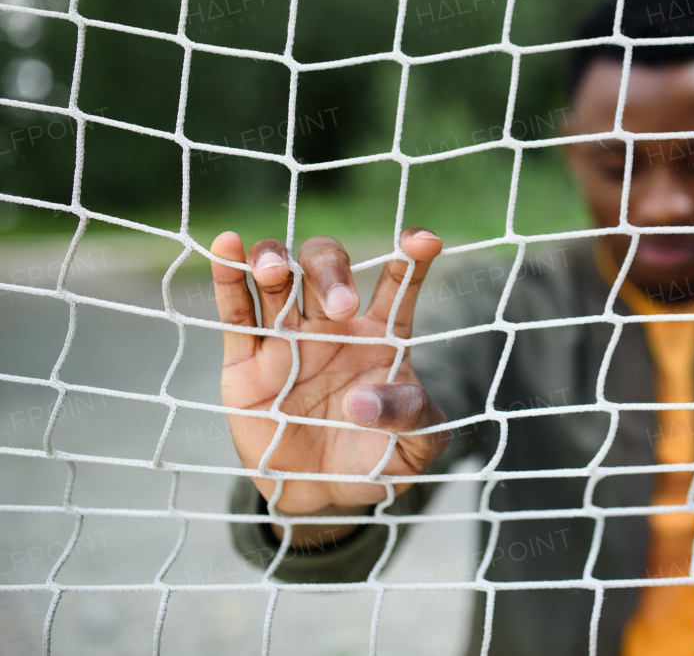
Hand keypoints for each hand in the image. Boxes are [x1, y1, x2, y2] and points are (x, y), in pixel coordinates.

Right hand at [211, 229, 447, 541]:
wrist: (325, 496)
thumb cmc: (377, 460)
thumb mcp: (415, 446)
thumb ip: (410, 418)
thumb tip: (362, 402)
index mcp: (381, 335)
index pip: (398, 283)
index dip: (411, 257)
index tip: (424, 240)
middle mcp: (332, 325)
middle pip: (327, 267)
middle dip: (331, 272)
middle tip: (341, 307)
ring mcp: (287, 339)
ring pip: (278, 279)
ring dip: (274, 261)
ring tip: (275, 269)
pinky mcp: (247, 363)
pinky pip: (235, 313)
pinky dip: (229, 277)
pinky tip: (227, 245)